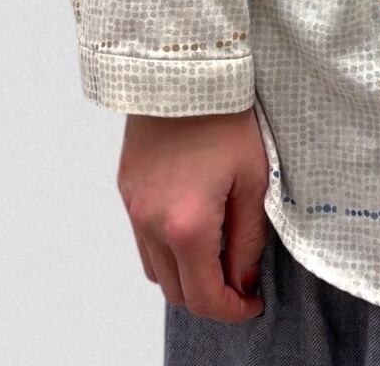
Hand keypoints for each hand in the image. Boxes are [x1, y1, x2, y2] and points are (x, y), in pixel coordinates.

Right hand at [117, 108, 270, 322]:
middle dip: (209, 296)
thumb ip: (249, 239)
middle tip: (240, 280)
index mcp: (187, 225)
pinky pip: (143, 240)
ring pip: (155, 270)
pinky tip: (193, 227)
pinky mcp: (126, 191)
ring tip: (218, 252)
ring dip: (185, 275)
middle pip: (176, 292)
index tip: (253, 302)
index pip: (204, 297)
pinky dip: (166, 249)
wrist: (183, 69)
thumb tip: (244, 279)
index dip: (233, 310)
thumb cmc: (225, 117)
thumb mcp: (253, 178)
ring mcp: (133, 208)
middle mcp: (151, 224)